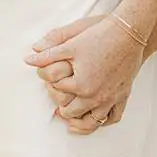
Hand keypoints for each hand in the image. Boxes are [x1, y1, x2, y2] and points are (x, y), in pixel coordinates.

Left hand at [25, 14, 143, 133]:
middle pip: (70, 111)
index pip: (57, 90)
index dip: (49, 81)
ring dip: (79, 122)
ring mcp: (110, 99)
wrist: (129, 33)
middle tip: (56, 98)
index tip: (48, 76)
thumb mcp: (70, 43)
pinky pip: (112, 118)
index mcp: (80, 85)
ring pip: (91, 122)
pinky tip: (95, 118)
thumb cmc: (99, 36)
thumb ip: (48, 55)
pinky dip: (102, 121)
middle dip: (61, 106)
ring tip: (70, 119)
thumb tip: (28, 59)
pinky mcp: (123, 96)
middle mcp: (95, 97)